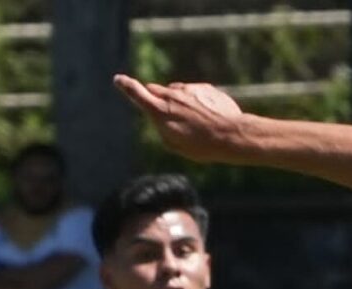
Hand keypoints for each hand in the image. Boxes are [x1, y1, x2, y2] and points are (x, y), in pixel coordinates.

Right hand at [113, 75, 253, 163]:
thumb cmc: (203, 146)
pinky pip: (195, 92)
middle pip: (156, 90)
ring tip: (196, 121)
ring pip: (176, 91)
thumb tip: (161, 119)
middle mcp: (172, 95)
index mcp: (160, 111)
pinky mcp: (205, 88)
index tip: (119, 79)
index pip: (137, 93)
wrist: (233, 135)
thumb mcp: (176, 145)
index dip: (126, 86)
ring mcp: (189, 89)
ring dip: (179, 101)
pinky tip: (210, 116)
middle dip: (157, 99)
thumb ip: (162, 128)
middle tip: (168, 115)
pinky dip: (198, 102)